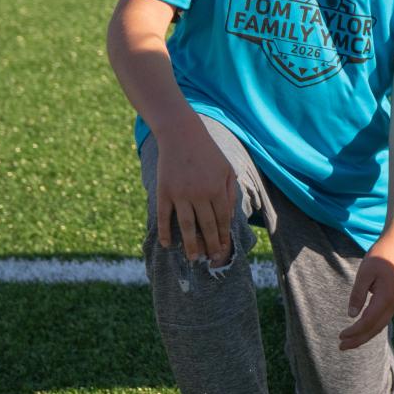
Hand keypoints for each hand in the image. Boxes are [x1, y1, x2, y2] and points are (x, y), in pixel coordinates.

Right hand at [153, 121, 238, 264]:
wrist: (180, 135)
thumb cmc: (207, 153)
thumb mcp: (226, 169)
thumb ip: (230, 192)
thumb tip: (229, 216)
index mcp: (217, 188)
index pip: (222, 219)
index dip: (222, 236)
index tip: (222, 249)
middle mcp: (199, 194)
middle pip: (206, 226)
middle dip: (210, 245)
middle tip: (210, 259)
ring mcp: (180, 194)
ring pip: (186, 226)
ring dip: (190, 245)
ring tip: (193, 258)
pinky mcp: (164, 191)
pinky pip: (164, 216)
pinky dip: (165, 232)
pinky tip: (167, 244)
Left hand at [339, 247, 393, 349]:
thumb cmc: (381, 255)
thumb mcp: (365, 273)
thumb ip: (358, 294)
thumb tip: (352, 315)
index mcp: (386, 298)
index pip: (367, 322)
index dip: (354, 331)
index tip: (340, 336)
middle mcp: (393, 303)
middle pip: (375, 329)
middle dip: (358, 340)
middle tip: (341, 347)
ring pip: (379, 325)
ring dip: (364, 335)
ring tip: (349, 342)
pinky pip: (382, 318)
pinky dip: (371, 327)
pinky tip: (362, 328)